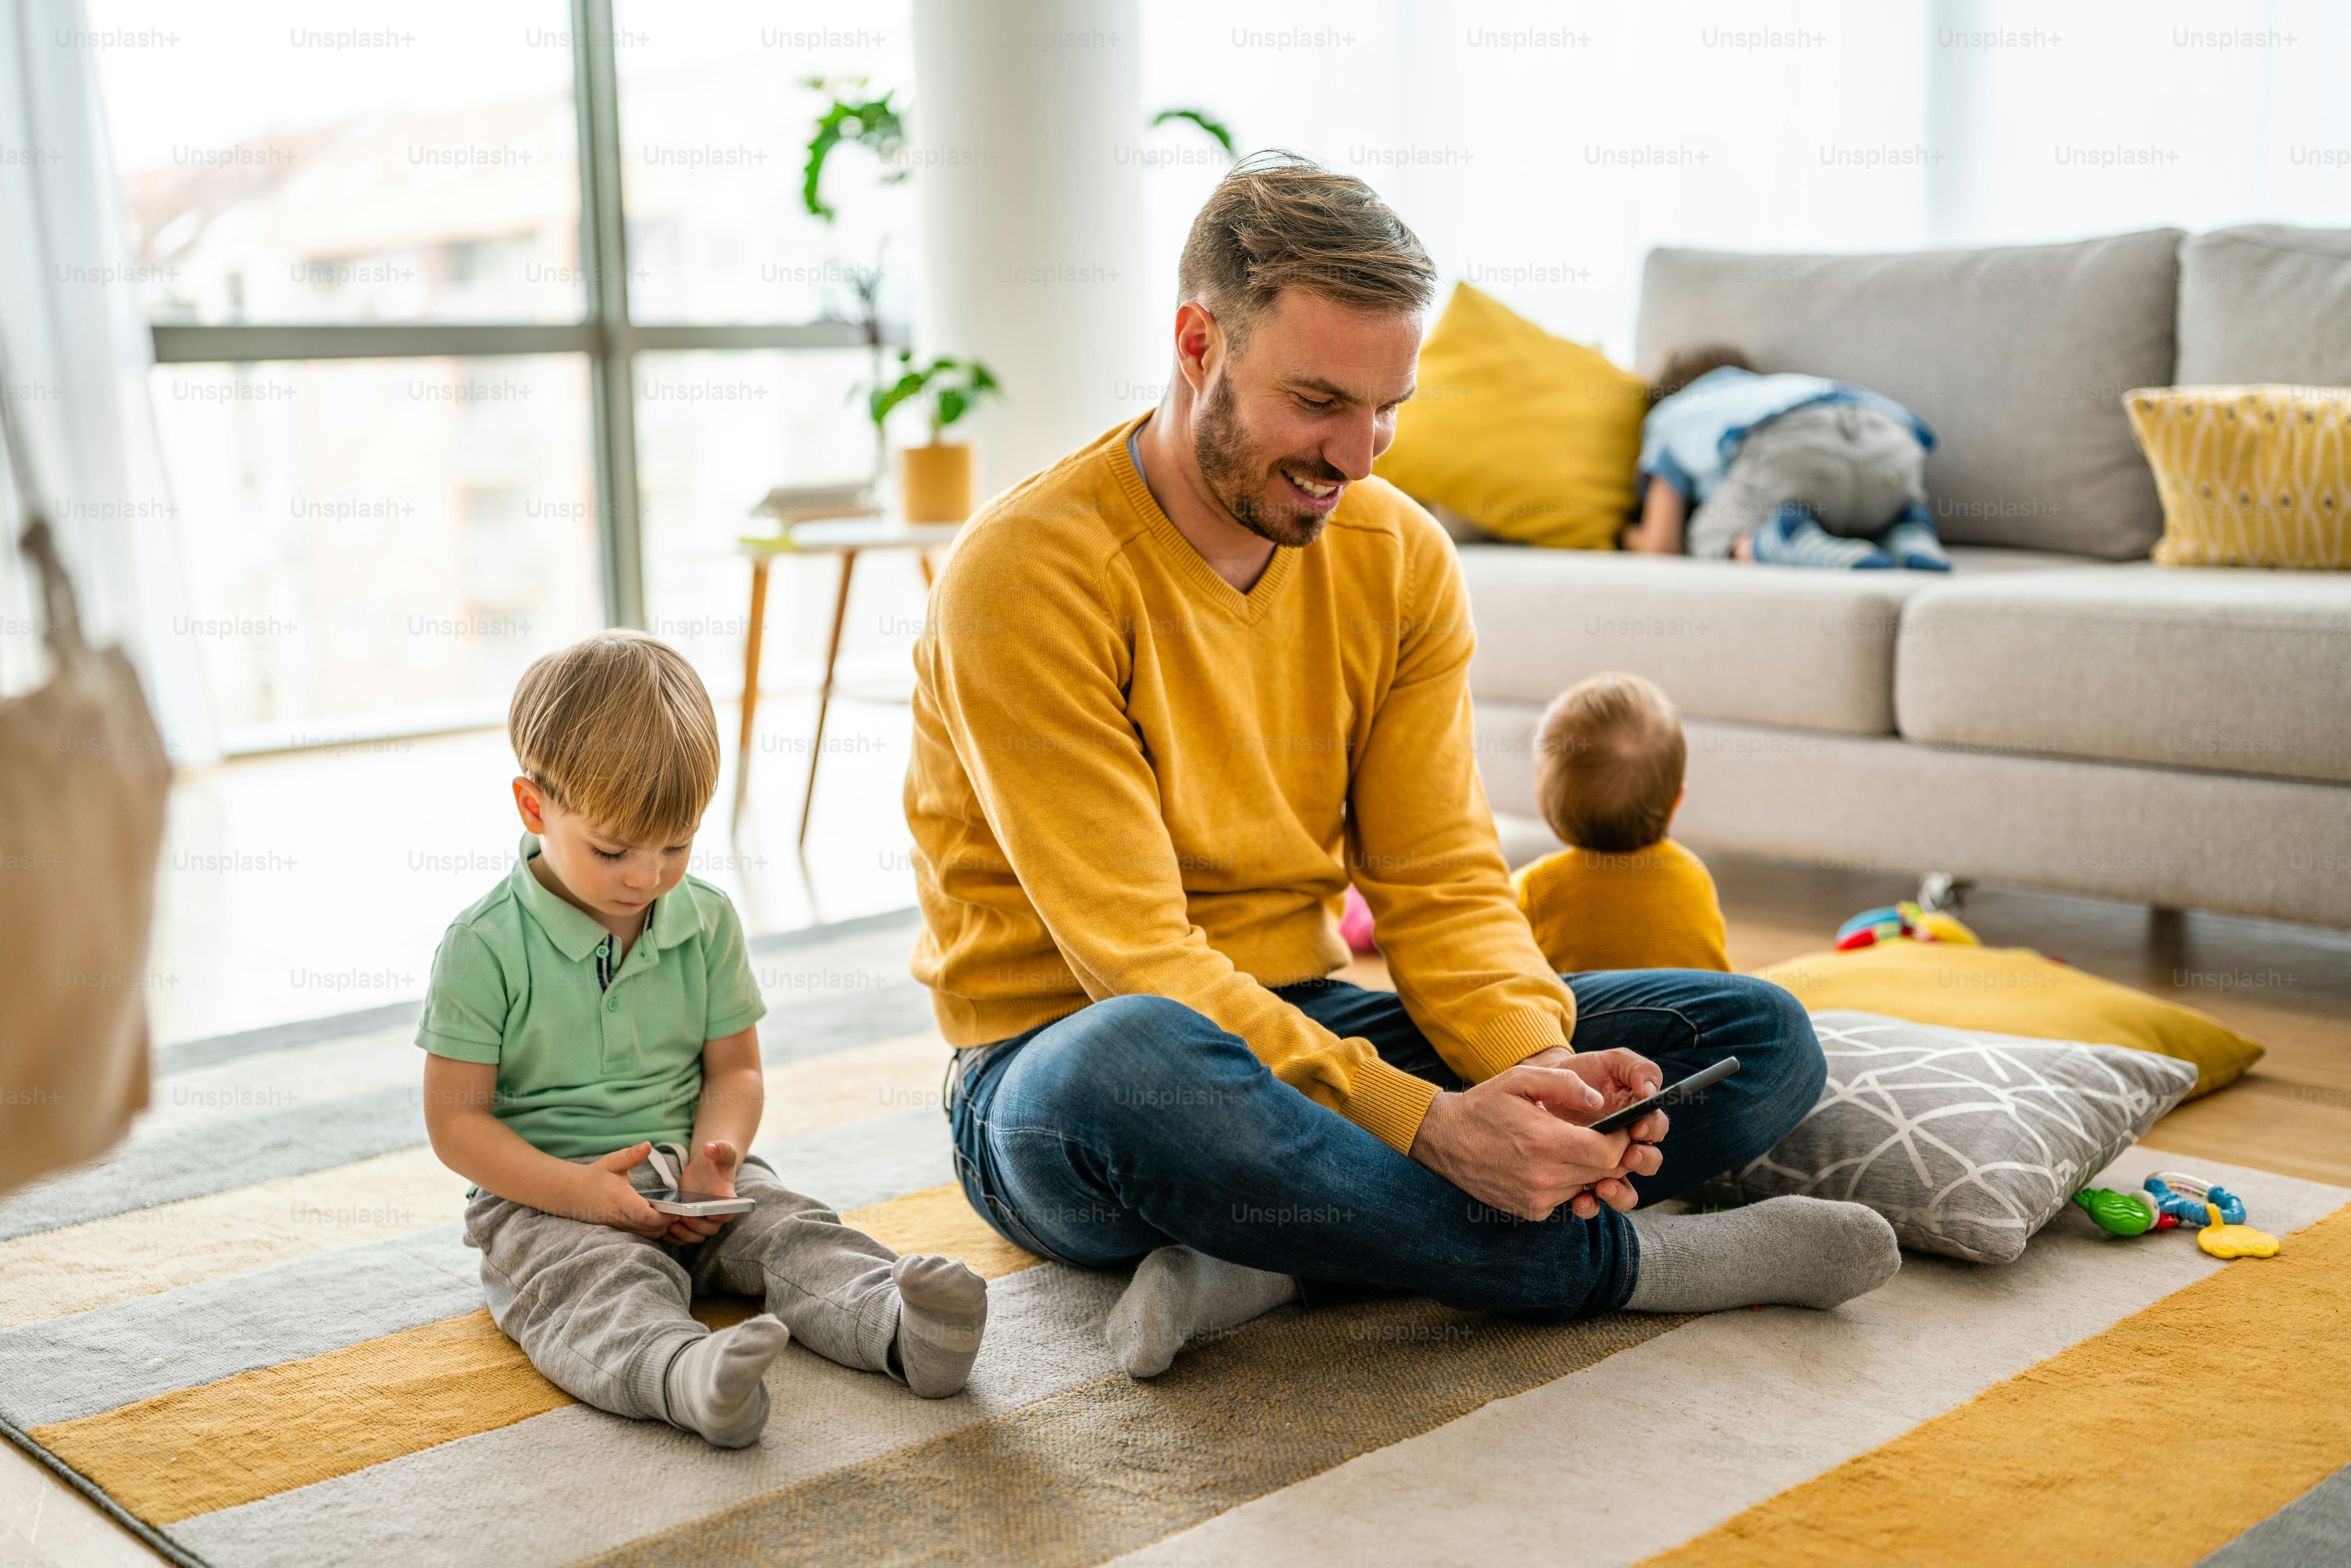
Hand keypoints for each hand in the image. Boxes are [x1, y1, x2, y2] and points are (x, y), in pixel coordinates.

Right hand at [571, 1142, 672, 1237]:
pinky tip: (660, 1221)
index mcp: (619, 1199)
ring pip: (644, 1235)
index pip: (643, 1215)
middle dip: (666, 1224)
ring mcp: (617, 1225)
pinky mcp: (618, 1229)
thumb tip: (647, 1145)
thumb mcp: (611, 1161)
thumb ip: (630, 1155)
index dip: (662, 1216)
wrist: (572, 1192)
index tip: (676, 1211)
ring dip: (660, 1229)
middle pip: (648, 1228)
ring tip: (672, 1217)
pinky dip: (651, 1231)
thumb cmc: (595, 1175)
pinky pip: (638, 1235)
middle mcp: (618, 1216)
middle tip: (680, 1214)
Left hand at [662, 1139, 744, 1245]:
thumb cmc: (715, 1160)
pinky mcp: (691, 1222)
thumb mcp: (721, 1151)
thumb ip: (720, 1148)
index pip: (731, 1211)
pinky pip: (686, 1237)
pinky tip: (664, 1231)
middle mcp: (717, 1212)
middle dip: (698, 1225)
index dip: (723, 1215)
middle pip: (712, 1228)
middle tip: (684, 1216)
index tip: (712, 1214)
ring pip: (698, 1236)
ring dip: (686, 1234)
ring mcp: (704, 1219)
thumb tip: (710, 1147)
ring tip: (671, 1225)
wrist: (706, 1169)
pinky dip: (676, 1238)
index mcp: (728, 1197)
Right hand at [1408, 1064, 1660, 1222]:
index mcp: (1544, 1141)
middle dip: (1611, 1154)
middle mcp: (1543, 1177)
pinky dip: (1567, 1181)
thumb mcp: (1520, 1078)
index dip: (1621, 1140)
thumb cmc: (1484, 1105)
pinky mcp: (1531, 1210)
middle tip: (1601, 1135)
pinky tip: (1549, 1163)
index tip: (1618, 1127)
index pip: (1608, 1154)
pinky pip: (1566, 1197)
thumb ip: (1564, 1084)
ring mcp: (1537, 1198)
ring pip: (1587, 1186)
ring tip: (1571, 1146)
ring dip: (1589, 1168)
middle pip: (1604, 1173)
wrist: (1445, 1139)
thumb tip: (1599, 1101)